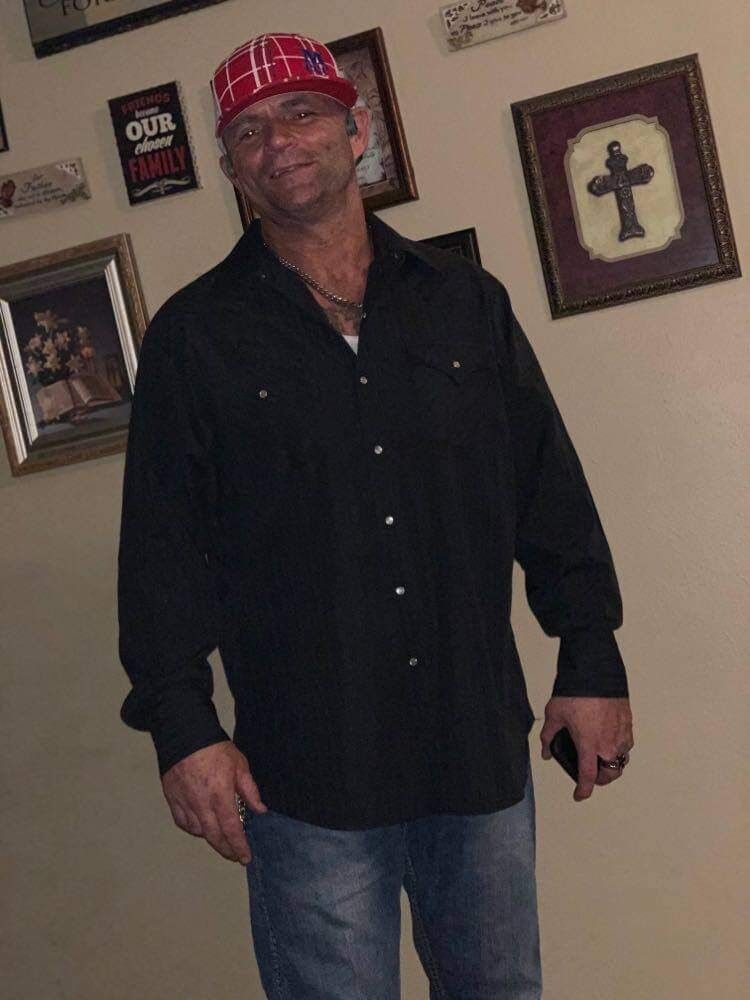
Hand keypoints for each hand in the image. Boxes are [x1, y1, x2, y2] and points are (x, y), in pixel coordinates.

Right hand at [161, 740, 267, 863]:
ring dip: (210, 838)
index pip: (231, 829)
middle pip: (213, 836)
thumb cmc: (216, 748)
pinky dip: (193, 828)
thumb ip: (250, 790)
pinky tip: (201, 827)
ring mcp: (184, 802)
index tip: (245, 857)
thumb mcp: (240, 765)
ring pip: (197, 831)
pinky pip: (182, 822)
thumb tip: (260, 810)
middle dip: (226, 849)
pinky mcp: (172, 799)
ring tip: (221, 838)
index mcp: (220, 795)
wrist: (184, 734)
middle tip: (235, 855)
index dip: (239, 846)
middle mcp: (201, 803)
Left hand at [540, 696, 633, 801]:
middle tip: (591, 773)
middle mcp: (609, 744)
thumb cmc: (575, 693)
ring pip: (621, 759)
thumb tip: (546, 752)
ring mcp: (621, 734)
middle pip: (611, 774)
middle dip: (601, 778)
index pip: (588, 777)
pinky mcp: (628, 723)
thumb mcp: (554, 715)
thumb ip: (549, 736)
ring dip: (612, 763)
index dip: (583, 790)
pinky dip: (619, 747)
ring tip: (600, 756)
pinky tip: (608, 739)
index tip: (579, 795)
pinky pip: (626, 743)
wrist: (595, 672)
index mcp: (589, 745)